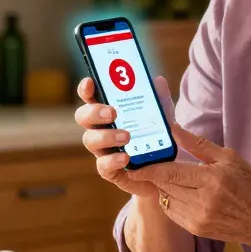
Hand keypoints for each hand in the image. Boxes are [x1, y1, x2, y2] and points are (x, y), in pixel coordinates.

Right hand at [74, 76, 157, 199]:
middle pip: (84, 117)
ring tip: (126, 136)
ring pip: (90, 140)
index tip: (90, 82)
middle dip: (94, 112)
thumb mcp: (162, 117)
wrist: (166, 171)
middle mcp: (100, 129)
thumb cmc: (157, 137)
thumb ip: (159, 99)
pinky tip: (125, 157)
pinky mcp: (110, 171)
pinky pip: (103, 166)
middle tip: (112, 112)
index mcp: (108, 112)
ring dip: (106, 136)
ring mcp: (103, 150)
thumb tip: (158, 80)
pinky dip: (112, 161)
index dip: (86, 89)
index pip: (91, 97)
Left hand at [126, 120, 250, 247]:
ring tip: (165, 175)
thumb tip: (173, 128)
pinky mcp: (197, 230)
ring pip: (166, 199)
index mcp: (212, 180)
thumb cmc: (250, 185)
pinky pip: (172, 212)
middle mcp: (203, 202)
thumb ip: (198, 144)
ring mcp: (198, 219)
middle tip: (144, 162)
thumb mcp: (229, 158)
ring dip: (162, 187)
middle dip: (153, 174)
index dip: (148, 168)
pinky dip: (171, 200)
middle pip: (165, 185)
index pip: (170, 172)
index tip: (133, 161)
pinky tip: (178, 191)